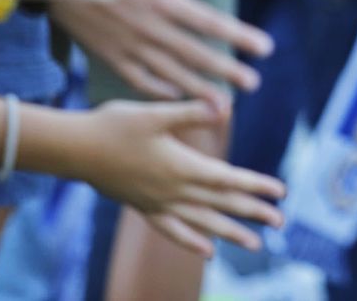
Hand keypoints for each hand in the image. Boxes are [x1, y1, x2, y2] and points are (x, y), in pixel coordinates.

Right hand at [50, 0, 273, 113]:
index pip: (208, 22)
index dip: (238, 35)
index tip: (265, 48)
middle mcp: (148, 28)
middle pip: (195, 53)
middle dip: (225, 69)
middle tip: (253, 83)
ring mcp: (127, 45)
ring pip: (170, 72)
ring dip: (198, 88)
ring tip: (224, 105)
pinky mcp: (107, 54)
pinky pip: (138, 78)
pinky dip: (159, 89)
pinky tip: (176, 95)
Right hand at [73, 100, 285, 254]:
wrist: (75, 150)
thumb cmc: (114, 125)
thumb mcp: (155, 112)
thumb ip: (192, 112)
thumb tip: (225, 107)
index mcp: (182, 167)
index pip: (229, 180)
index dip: (256, 186)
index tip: (281, 192)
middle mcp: (174, 191)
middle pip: (222, 205)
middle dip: (253, 213)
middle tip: (281, 222)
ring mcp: (159, 204)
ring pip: (203, 223)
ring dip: (230, 233)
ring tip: (255, 244)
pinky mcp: (143, 208)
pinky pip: (173, 230)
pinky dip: (191, 241)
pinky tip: (206, 250)